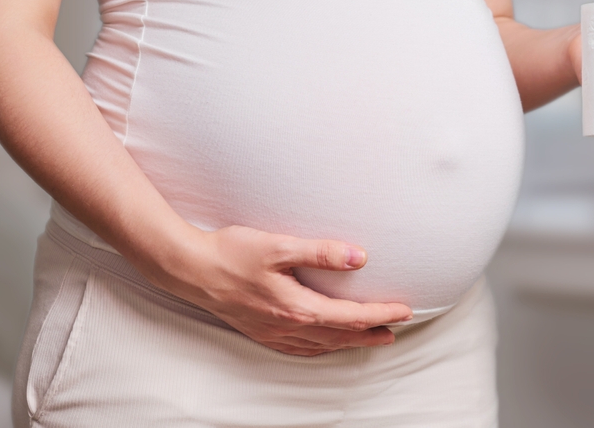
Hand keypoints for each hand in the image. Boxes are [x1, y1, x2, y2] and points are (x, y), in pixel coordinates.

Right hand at [147, 223, 412, 356]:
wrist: (190, 268)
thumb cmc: (231, 252)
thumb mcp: (279, 245)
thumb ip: (320, 252)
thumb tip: (358, 258)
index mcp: (297, 307)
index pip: (350, 316)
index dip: (380, 314)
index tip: (403, 311)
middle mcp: (287, 326)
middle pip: (340, 336)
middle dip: (370, 334)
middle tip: (395, 331)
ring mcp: (272, 332)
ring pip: (321, 345)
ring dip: (348, 342)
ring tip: (369, 338)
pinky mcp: (259, 330)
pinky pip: (299, 348)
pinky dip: (320, 347)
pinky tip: (323, 343)